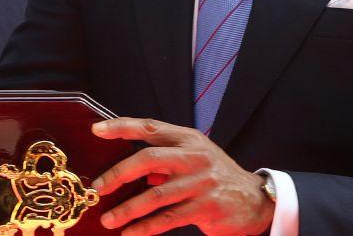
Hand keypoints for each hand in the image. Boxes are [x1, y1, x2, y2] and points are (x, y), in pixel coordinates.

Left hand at [91, 118, 273, 235]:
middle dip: (118, 174)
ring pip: (155, 195)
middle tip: (98, 187)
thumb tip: (129, 168)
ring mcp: (201, 182)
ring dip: (128, 209)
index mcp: (188, 139)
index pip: (150, 128)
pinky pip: (168, 218)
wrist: (256, 200)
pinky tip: (130, 233)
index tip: (97, 130)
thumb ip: (165, 157)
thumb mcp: (195, 156)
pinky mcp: (206, 207)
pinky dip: (145, 227)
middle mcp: (194, 157)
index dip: (122, 127)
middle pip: (148, 159)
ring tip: (108, 218)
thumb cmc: (216, 175)